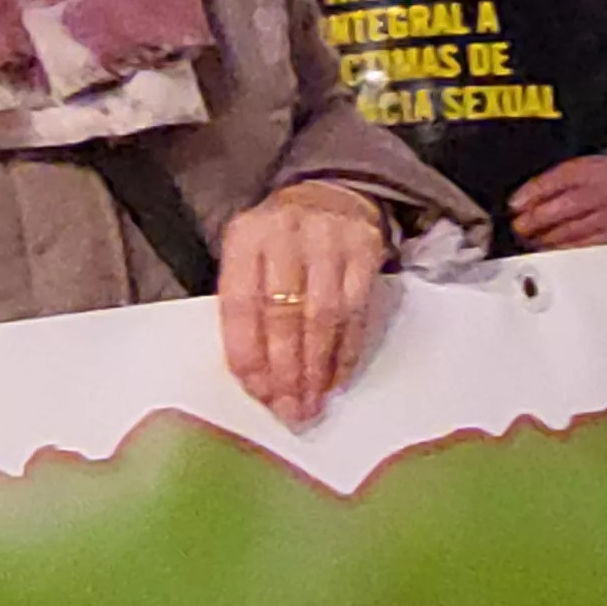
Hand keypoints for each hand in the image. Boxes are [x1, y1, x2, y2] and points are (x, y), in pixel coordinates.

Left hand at [216, 182, 390, 428]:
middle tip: (290, 410)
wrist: (330, 195)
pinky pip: (357, 312)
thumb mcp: (250, 261)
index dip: (248, 353)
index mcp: (245, 235)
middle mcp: (286, 230)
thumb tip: (260, 382)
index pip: (240, 303)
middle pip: (283, 313)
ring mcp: (330, 236)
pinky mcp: (366, 247)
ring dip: (317, 368)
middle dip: (286, 370)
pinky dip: (346, 351)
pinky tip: (336, 377)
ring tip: (311, 402)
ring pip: (323, 316)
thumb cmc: (280, 243)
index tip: (258, 393)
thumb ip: (247, 311)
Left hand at [508, 155, 606, 250]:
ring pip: (574, 229)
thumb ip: (558, 181)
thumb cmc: (604, 187)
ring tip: (531, 238)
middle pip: (568, 205)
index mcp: (600, 168)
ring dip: (547, 236)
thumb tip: (522, 202)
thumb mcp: (585, 172)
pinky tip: (550, 246)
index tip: (516, 203)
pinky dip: (562, 248)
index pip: (563, 176)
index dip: (536, 191)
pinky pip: (583, 246)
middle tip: (520, 225)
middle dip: (538, 217)